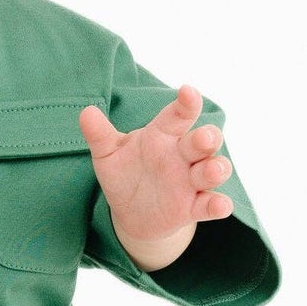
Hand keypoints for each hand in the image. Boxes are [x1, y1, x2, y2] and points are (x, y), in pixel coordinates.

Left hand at [77, 84, 233, 245]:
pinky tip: (220, 206)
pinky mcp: (194, 207)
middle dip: (207, 138)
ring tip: (212, 170)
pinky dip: (218, 205)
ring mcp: (191, 181)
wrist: (130, 212)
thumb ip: (99, 134)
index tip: (188, 92)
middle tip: (203, 138)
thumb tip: (86, 113)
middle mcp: (182, 155)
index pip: (178, 115)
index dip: (186, 103)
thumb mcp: (108, 154)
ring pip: (213, 170)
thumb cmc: (124, 173)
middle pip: (203, 141)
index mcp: (163, 135)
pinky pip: (210, 204)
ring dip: (217, 169)